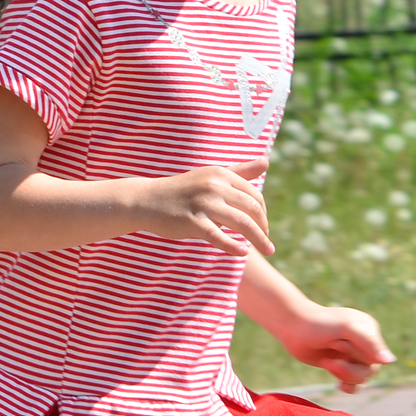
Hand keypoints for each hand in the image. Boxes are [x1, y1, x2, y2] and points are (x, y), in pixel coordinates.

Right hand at [132, 160, 273, 255]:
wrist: (147, 200)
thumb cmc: (183, 190)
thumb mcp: (211, 177)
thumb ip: (240, 172)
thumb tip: (266, 162)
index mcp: (221, 174)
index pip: (254, 195)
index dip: (263, 213)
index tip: (263, 227)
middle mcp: (214, 186)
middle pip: (252, 209)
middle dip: (264, 227)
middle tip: (267, 243)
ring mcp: (203, 203)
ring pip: (241, 223)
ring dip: (258, 239)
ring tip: (268, 251)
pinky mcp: (191, 221)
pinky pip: (218, 236)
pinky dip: (233, 246)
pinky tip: (243, 253)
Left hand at [273, 303, 392, 393]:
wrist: (292, 328)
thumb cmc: (318, 324)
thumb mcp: (345, 328)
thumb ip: (368, 342)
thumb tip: (390, 362)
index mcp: (369, 329)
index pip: (376, 356)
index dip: (357, 356)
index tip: (336, 344)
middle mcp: (364, 343)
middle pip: (370, 370)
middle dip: (348, 369)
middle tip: (328, 359)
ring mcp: (352, 355)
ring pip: (362, 378)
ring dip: (344, 375)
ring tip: (326, 363)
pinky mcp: (341, 365)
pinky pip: (354, 384)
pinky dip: (348, 386)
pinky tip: (338, 385)